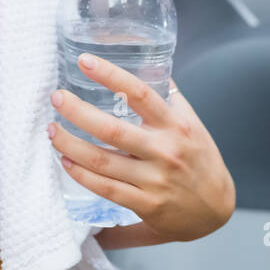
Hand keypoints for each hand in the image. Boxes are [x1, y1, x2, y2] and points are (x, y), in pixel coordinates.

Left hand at [50, 55, 234, 242]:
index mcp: (177, 125)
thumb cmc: (200, 159)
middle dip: (77, 111)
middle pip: (112, 129)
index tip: (85, 61)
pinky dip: (81, 174)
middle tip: (57, 97)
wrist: (217, 209)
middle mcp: (166, 151)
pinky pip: (105, 188)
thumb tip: (148, 62)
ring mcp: (155, 180)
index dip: (111, 75)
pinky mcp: (146, 205)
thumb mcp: (191, 123)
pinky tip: (65, 160)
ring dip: (71, 143)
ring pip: (102, 161)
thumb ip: (169, 97)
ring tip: (52, 130)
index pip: (141, 93)